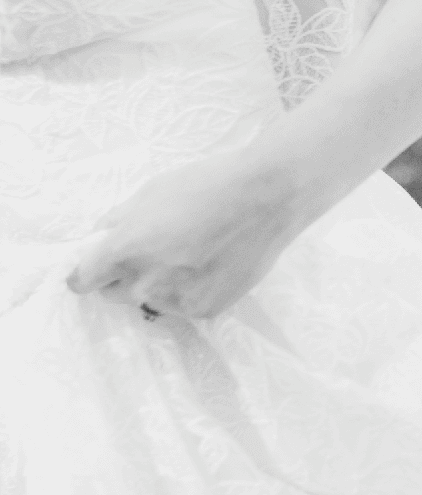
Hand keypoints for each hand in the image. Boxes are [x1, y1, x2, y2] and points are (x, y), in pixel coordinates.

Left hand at [67, 142, 319, 323]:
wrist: (268, 197)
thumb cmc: (206, 184)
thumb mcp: (151, 191)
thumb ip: (118, 219)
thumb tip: (101, 237)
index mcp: (124, 250)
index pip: (81, 281)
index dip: (88, 270)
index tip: (98, 265)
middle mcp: (144, 284)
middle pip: (114, 293)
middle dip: (125, 275)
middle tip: (155, 250)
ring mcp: (175, 301)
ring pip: (150, 300)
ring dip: (159, 284)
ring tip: (191, 254)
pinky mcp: (204, 311)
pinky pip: (182, 305)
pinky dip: (189, 290)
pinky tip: (211, 264)